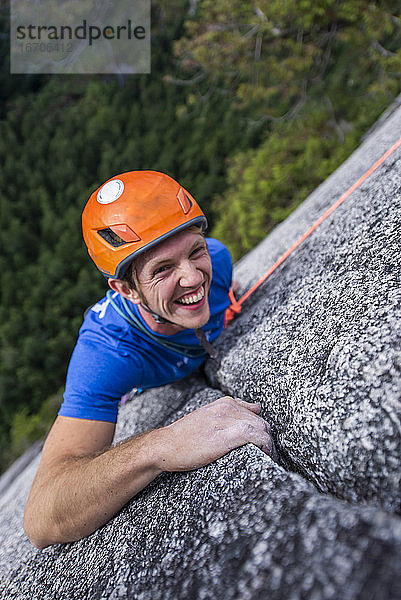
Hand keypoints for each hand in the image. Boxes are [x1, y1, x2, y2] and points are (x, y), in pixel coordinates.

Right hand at [154, 396, 275, 471]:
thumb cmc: (186, 436)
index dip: (263, 431)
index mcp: (224, 403)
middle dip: (268, 440)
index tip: (265, 445)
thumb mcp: (209, 415)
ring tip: (269, 459)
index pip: (256, 414)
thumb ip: (233, 410)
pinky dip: (264, 445)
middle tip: (269, 455)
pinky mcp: (222, 437)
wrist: (164, 446)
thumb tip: (257, 407)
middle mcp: (226, 408)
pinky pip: (252, 436)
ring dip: (269, 445)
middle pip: (261, 422)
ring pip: (260, 428)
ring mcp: (224, 421)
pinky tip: (265, 456)